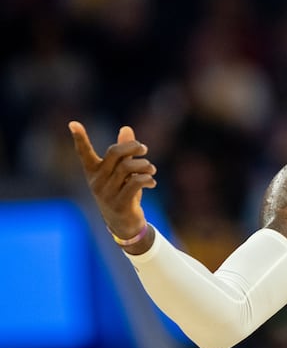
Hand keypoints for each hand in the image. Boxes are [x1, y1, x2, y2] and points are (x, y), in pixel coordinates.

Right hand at [69, 121, 156, 243]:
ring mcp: (107, 194)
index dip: (79, 138)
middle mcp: (96, 181)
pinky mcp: (119, 204)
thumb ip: (124, 151)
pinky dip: (148, 179)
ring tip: (151, 169)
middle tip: (144, 149)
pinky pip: (136, 183)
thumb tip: (126, 128)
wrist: (124, 224)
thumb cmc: (122, 192)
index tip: (73, 123)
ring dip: (145, 165)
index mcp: (93, 172)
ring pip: (128, 167)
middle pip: (115, 153)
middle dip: (133, 147)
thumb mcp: (122, 172)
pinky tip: (152, 182)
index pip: (84, 153)